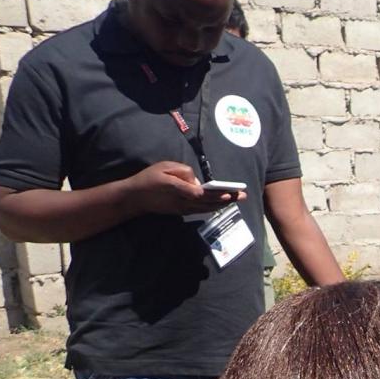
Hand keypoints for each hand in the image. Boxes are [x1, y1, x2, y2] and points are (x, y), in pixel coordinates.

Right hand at [125, 161, 244, 216]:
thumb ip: (182, 171)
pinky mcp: (182, 212)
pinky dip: (214, 207)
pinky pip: (201, 210)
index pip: (199, 193)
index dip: (215, 195)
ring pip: (207, 208)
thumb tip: (197, 180)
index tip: (228, 194)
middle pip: (208, 202)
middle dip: (227, 199)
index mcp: (176, 188)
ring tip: (238, 199)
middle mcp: (182, 201)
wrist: (136, 197)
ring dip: (223, 204)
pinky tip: (224, 203)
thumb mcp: (164, 166)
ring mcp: (182, 209)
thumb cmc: (150, 178)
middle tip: (243, 195)